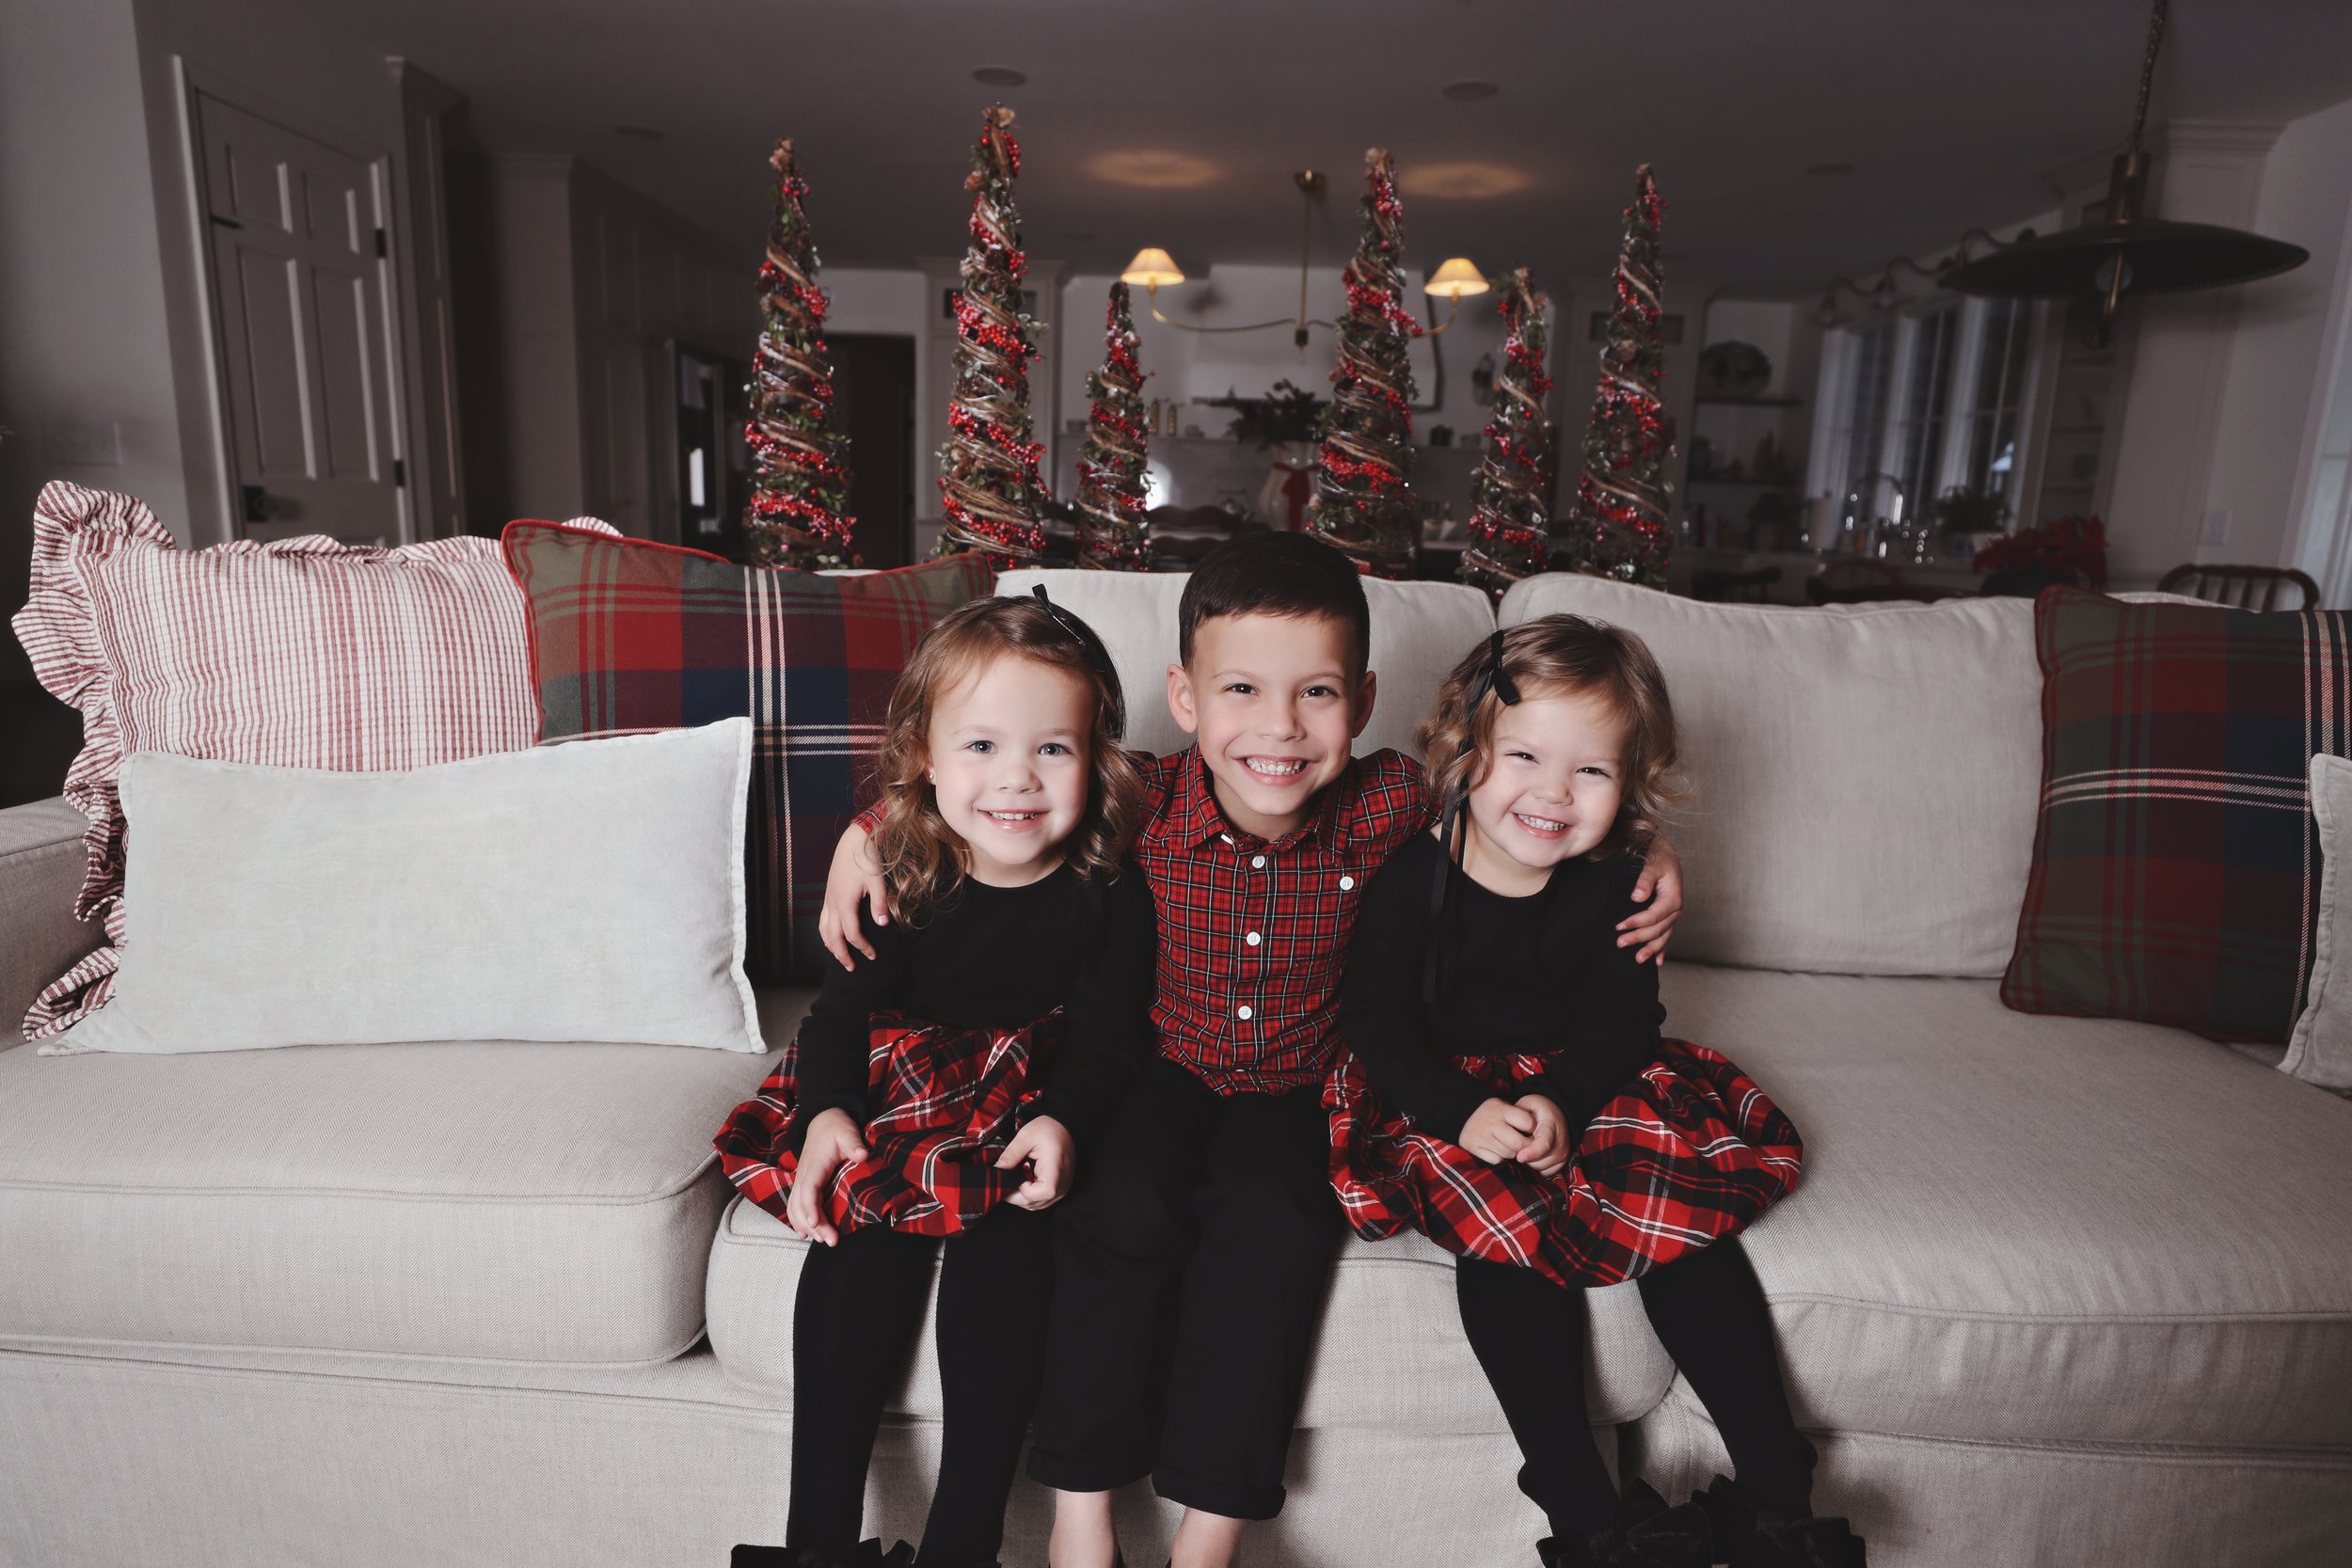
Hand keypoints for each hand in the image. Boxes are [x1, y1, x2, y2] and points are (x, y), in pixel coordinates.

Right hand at [786, 1108, 866, 1246]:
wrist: (823, 1119)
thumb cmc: (836, 1127)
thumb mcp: (847, 1131)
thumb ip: (854, 1143)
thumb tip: (863, 1155)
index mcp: (815, 1165)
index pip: (809, 1189)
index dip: (811, 1207)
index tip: (816, 1223)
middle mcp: (803, 1174)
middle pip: (801, 1204)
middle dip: (813, 1225)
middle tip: (831, 1241)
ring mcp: (801, 1179)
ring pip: (795, 1207)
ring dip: (805, 1226)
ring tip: (822, 1240)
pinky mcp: (803, 1183)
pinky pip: (795, 1204)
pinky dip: (797, 1220)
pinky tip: (804, 1234)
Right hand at [819, 824, 886, 969]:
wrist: (854, 840)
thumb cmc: (867, 859)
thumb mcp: (877, 882)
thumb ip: (879, 904)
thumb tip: (882, 925)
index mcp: (844, 903)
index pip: (852, 934)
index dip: (862, 947)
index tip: (873, 955)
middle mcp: (832, 904)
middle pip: (832, 937)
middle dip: (841, 954)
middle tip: (851, 968)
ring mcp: (828, 899)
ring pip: (823, 930)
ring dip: (830, 946)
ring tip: (839, 957)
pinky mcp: (828, 895)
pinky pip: (822, 920)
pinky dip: (825, 933)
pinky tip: (832, 936)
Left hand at [997, 1115, 1073, 1209]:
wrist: (1064, 1127)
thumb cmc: (1048, 1129)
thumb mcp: (1027, 1136)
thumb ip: (1011, 1154)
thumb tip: (997, 1170)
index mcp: (1057, 1168)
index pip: (1043, 1192)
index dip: (1023, 1190)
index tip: (1013, 1177)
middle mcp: (1063, 1183)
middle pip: (1036, 1202)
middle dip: (1016, 1195)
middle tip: (1004, 1181)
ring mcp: (1062, 1188)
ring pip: (1037, 1205)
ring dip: (1021, 1197)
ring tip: (1013, 1180)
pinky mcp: (1059, 1189)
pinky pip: (1041, 1201)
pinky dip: (1029, 1196)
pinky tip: (1023, 1182)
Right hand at [1459, 1097, 1537, 1165]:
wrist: (1462, 1116)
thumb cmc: (1492, 1114)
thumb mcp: (1505, 1107)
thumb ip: (1520, 1117)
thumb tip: (1538, 1138)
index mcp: (1501, 1110)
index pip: (1528, 1122)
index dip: (1533, 1129)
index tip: (1531, 1131)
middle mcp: (1492, 1123)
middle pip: (1520, 1143)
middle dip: (1525, 1146)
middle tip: (1524, 1144)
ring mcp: (1483, 1137)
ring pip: (1510, 1154)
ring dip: (1513, 1153)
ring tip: (1508, 1145)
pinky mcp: (1475, 1148)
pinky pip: (1497, 1160)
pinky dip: (1500, 1158)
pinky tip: (1497, 1150)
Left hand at [1514, 1094, 1571, 1177]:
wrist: (1558, 1116)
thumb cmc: (1540, 1110)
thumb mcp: (1528, 1103)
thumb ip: (1517, 1113)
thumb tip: (1508, 1126)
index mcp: (1551, 1127)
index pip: (1544, 1144)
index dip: (1531, 1152)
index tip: (1519, 1156)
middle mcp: (1560, 1143)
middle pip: (1538, 1160)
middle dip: (1524, 1155)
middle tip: (1518, 1144)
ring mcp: (1562, 1155)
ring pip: (1539, 1168)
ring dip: (1528, 1162)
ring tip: (1525, 1148)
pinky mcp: (1561, 1164)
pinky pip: (1543, 1173)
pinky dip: (1535, 1167)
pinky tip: (1532, 1156)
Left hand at [1618, 834, 1684, 963]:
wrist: (1665, 855)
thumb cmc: (1658, 857)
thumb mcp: (1652, 864)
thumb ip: (1644, 880)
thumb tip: (1637, 896)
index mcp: (1673, 898)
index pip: (1653, 916)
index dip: (1636, 923)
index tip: (1619, 926)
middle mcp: (1676, 909)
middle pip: (1657, 930)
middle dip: (1639, 938)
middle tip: (1619, 943)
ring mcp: (1673, 915)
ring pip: (1663, 937)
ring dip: (1651, 950)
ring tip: (1638, 960)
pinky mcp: (1669, 917)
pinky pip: (1666, 936)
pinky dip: (1662, 949)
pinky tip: (1657, 961)